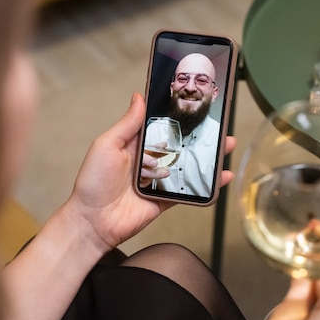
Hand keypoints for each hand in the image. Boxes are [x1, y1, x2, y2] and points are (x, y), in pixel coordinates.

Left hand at [64, 93, 235, 251]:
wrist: (93, 222)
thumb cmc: (93, 182)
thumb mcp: (107, 145)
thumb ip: (127, 124)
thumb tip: (138, 97)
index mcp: (134, 144)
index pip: (159, 125)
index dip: (175, 116)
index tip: (194, 104)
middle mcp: (147, 160)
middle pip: (178, 144)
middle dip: (198, 135)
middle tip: (218, 125)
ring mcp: (157, 180)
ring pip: (187, 165)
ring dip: (207, 156)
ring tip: (226, 145)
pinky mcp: (164, 199)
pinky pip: (189, 190)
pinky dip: (207, 185)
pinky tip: (222, 176)